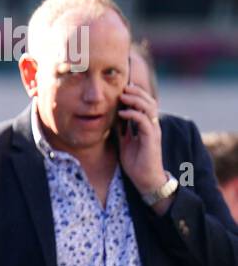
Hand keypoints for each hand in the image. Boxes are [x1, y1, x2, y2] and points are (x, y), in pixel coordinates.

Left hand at [117, 83, 168, 202]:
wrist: (145, 179)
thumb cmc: (136, 162)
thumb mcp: (125, 142)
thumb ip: (122, 130)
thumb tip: (113, 119)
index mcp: (147, 125)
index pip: (144, 104)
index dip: (136, 95)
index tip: (122, 88)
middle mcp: (153, 126)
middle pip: (149, 102)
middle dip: (137, 92)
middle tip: (124, 86)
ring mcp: (153, 131)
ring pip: (149, 108)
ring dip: (136, 100)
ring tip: (123, 96)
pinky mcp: (152, 139)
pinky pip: (144, 122)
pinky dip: (133, 114)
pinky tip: (122, 112)